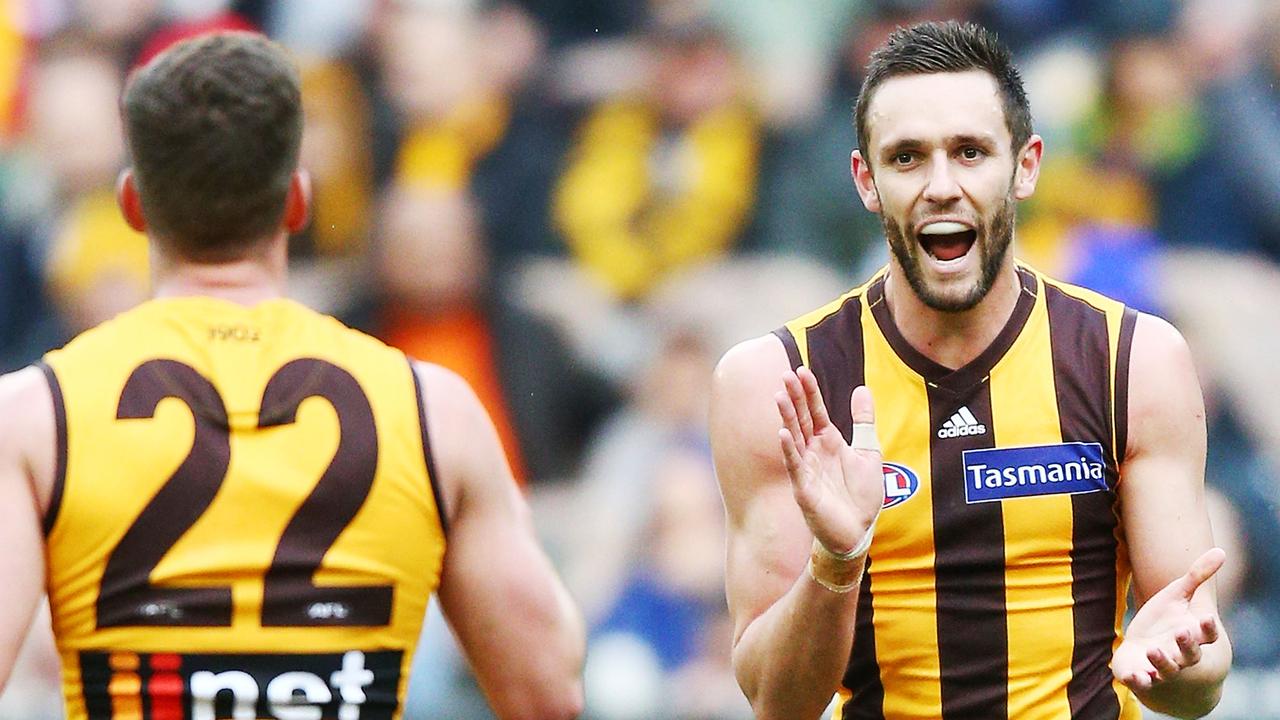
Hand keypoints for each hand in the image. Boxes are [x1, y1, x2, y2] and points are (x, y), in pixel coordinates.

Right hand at [775, 367, 882, 555]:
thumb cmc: (861, 495)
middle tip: (785, 374)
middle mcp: (813, 452)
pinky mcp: (804, 488)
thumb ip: (863, 421)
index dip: (809, 391)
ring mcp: (806, 469)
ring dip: (786, 417)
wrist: (858, 531)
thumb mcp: (869, 452)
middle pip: (801, 419)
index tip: (802, 370)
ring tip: (779, 396)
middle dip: (794, 397)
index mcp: (828, 441)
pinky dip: (788, 449)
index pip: (815, 410)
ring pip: (793, 437)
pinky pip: (795, 465)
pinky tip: (782, 433)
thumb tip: (862, 388)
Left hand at [1113, 548, 1225, 691]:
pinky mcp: (1142, 675)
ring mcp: (1162, 668)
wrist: (1140, 650)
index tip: (1206, 616)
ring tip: (1154, 650)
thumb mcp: (1176, 595)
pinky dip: (1139, 680)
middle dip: (1188, 645)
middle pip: (1191, 655)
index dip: (1208, 628)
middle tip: (1182, 632)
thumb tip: (1221, 551)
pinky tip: (1135, 676)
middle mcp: (1181, 655)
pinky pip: (1143, 681)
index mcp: (1192, 635)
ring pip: (1168, 669)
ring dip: (1162, 661)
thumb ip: (1197, 576)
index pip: (1208, 636)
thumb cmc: (1162, 620)